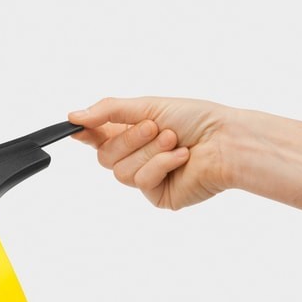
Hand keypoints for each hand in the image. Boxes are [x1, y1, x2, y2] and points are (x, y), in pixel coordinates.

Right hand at [68, 97, 301, 216]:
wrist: (228, 142)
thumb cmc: (197, 119)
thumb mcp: (147, 105)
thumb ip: (107, 111)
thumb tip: (73, 117)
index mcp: (132, 133)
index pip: (98, 136)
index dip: (86, 133)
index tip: (75, 128)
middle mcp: (136, 156)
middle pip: (104, 157)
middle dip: (129, 140)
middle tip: (154, 127)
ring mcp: (146, 178)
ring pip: (120, 172)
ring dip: (149, 152)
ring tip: (174, 142)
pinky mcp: (158, 195)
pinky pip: (142, 181)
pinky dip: (161, 165)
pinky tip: (182, 158)